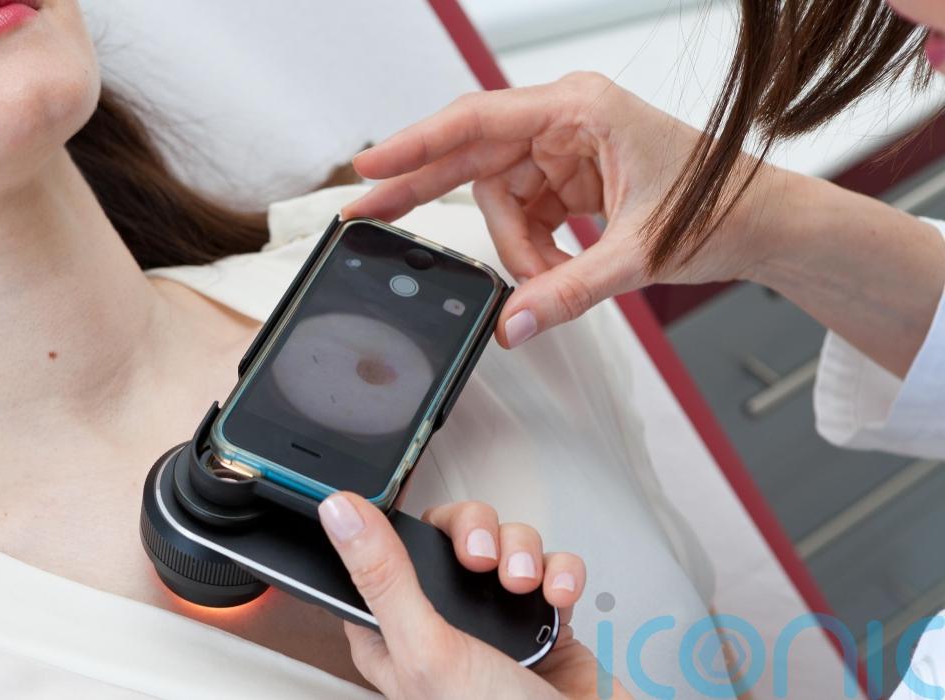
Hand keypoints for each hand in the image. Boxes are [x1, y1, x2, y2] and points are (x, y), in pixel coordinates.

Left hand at [317, 493, 628, 698]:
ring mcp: (495, 619)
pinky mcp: (544, 619)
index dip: (385, 527)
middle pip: (448, 535)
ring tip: (524, 584)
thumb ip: (384, 577)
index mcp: (394, 635)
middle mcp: (441, 624)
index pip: (373, 559)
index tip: (398, 503)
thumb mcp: (427, 649)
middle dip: (473, 531)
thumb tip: (340, 516)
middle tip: (481, 557)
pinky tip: (557, 594)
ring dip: (521, 551)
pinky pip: (551, 565)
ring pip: (503, 541)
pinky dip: (560, 571)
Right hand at [343, 73, 798, 346]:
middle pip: (471, 156)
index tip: (371, 167)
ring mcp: (565, 152)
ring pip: (498, 198)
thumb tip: (513, 323)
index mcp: (580, 110)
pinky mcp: (569, 180)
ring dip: (512, 248)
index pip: (476, 122)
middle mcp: (565, 122)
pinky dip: (530, 252)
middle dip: (425, 191)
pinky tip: (551, 272)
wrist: (763, 222)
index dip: (416, 146)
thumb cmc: (721, 206)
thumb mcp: (640, 253)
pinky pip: (523, 217)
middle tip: (370, 215)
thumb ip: (570, 291)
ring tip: (541, 281)